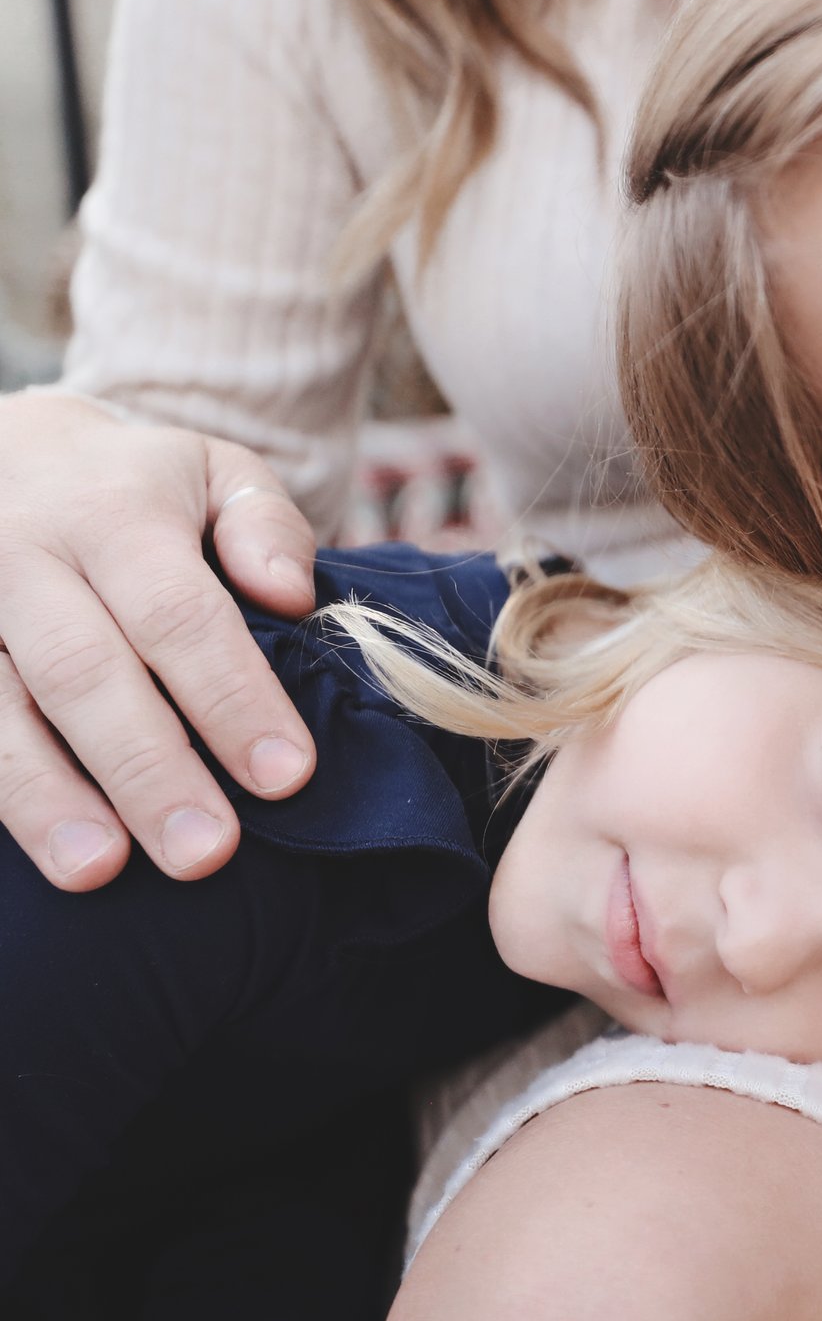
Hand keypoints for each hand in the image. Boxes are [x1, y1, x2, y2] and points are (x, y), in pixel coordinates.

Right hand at [0, 392, 317, 888]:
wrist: (1, 449)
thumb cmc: (134, 484)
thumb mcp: (215, 471)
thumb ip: (267, 524)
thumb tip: (292, 595)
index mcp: (112, 514)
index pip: (181, 615)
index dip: (232, 697)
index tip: (287, 775)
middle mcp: (22, 557)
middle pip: (84, 672)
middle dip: (147, 769)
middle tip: (206, 853)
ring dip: (44, 797)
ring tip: (99, 871)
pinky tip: (31, 847)